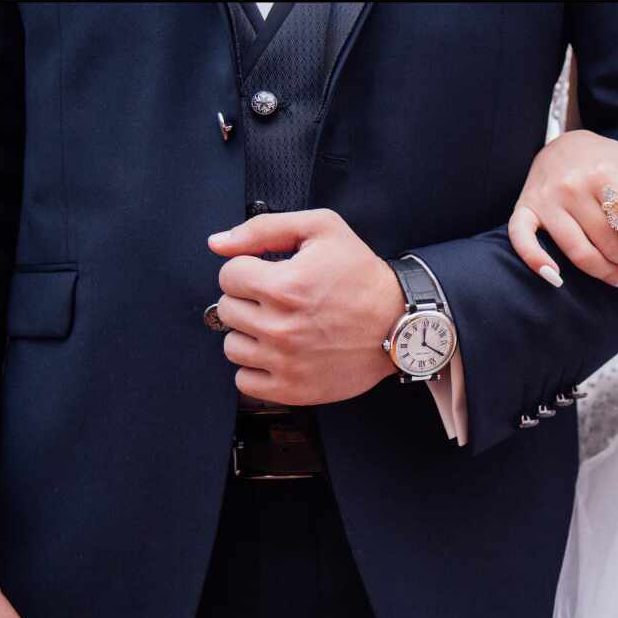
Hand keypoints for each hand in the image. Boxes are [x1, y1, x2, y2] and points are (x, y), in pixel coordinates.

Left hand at [208, 209, 405, 404]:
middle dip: (249, 301)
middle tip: (279, 301)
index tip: (271, 275)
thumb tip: (217, 244)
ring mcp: (286, 362)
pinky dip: (257, 369)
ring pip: (232, 347)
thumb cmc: (363, 276)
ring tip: (280, 327)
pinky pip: (245, 382)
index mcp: (285, 286)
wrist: (400, 324)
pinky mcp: (293, 389)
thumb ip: (264, 228)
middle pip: (227, 310)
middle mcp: (282, 327)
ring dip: (250, 335)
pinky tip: (280, 354)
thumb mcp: (323, 230)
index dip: (249, 270)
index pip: (228, 276)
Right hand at [508, 130, 617, 299]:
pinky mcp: (524, 208)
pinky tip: (557, 280)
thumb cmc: (610, 164)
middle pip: (610, 245)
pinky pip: (523, 240)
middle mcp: (573, 185)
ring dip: (607, 274)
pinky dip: (537, 262)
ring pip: (579, 253)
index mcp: (606, 173)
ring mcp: (546, 198)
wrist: (565, 144)